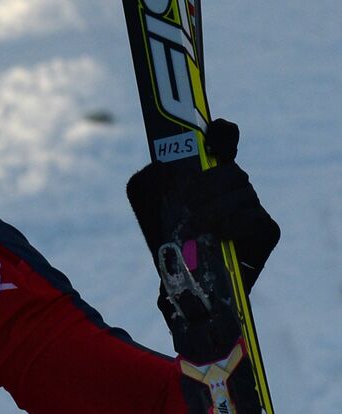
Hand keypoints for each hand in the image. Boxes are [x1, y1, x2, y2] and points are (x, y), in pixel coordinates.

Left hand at [127, 119, 279, 293]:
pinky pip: (253, 217)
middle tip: (185, 205)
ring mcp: (253, 205)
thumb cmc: (164, 236)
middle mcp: (234, 185)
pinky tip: (215, 235)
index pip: (224, 138)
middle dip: (205, 187)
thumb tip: (164, 165)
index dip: (222, 132)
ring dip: (212, 210)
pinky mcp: (266, 229)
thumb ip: (150, 175)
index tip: (212, 133)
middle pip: (231, 170)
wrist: (180, 281)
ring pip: (241, 193)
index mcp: (210, 172)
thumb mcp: (146, 200)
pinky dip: (231, 225)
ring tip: (193, 228)